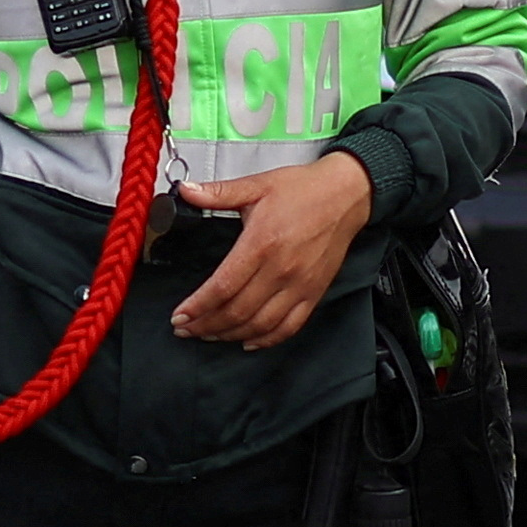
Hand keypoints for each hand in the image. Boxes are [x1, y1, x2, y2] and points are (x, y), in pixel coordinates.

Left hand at [169, 152, 372, 350]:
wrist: (346, 195)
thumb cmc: (303, 189)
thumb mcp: (256, 185)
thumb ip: (218, 192)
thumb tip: (186, 190)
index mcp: (261, 243)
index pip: (222, 287)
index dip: (197, 307)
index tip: (179, 316)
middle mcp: (281, 270)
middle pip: (237, 312)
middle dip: (206, 325)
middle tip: (185, 329)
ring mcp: (300, 285)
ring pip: (260, 325)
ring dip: (230, 335)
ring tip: (208, 335)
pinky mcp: (314, 293)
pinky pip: (289, 326)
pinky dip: (266, 339)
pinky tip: (248, 341)